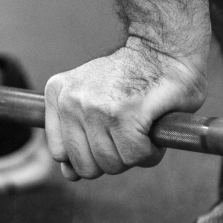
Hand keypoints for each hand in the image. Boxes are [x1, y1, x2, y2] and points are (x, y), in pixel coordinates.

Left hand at [44, 37, 207, 180]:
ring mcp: (96, 107)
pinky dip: (151, 152)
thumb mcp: (91, 100)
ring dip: (135, 155)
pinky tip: (152, 129)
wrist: (164, 47)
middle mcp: (71, 101)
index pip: (60, 152)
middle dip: (114, 159)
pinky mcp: (125, 113)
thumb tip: (70, 174)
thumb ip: (77, 136)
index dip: (89, 155)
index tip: (108, 138)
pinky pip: (135, 156)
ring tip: (142, 128)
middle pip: (87, 166)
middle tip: (129, 135)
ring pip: (113, 164)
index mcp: (58, 94)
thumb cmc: (133, 76)